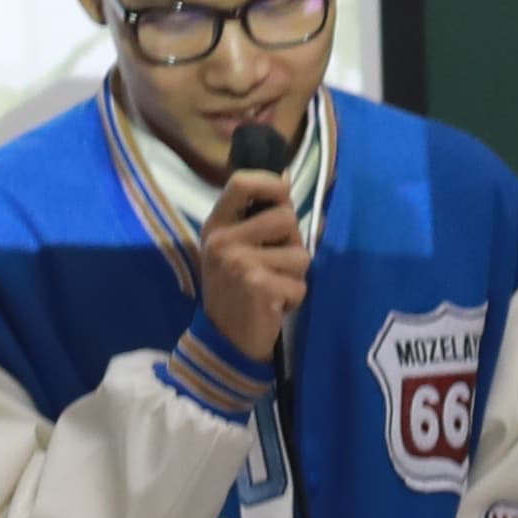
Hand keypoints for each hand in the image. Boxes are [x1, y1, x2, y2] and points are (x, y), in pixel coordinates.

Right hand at [198, 169, 313, 369]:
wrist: (224, 342)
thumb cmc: (236, 290)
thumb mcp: (235, 248)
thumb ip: (257, 215)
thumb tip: (285, 175)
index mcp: (217, 225)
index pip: (242, 182)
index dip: (271, 183)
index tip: (281, 196)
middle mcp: (223, 241)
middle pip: (286, 217)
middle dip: (292, 242)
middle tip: (273, 264)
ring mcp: (239, 263)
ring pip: (300, 253)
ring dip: (295, 275)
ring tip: (273, 287)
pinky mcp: (259, 287)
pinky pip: (300, 283)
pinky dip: (294, 298)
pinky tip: (274, 306)